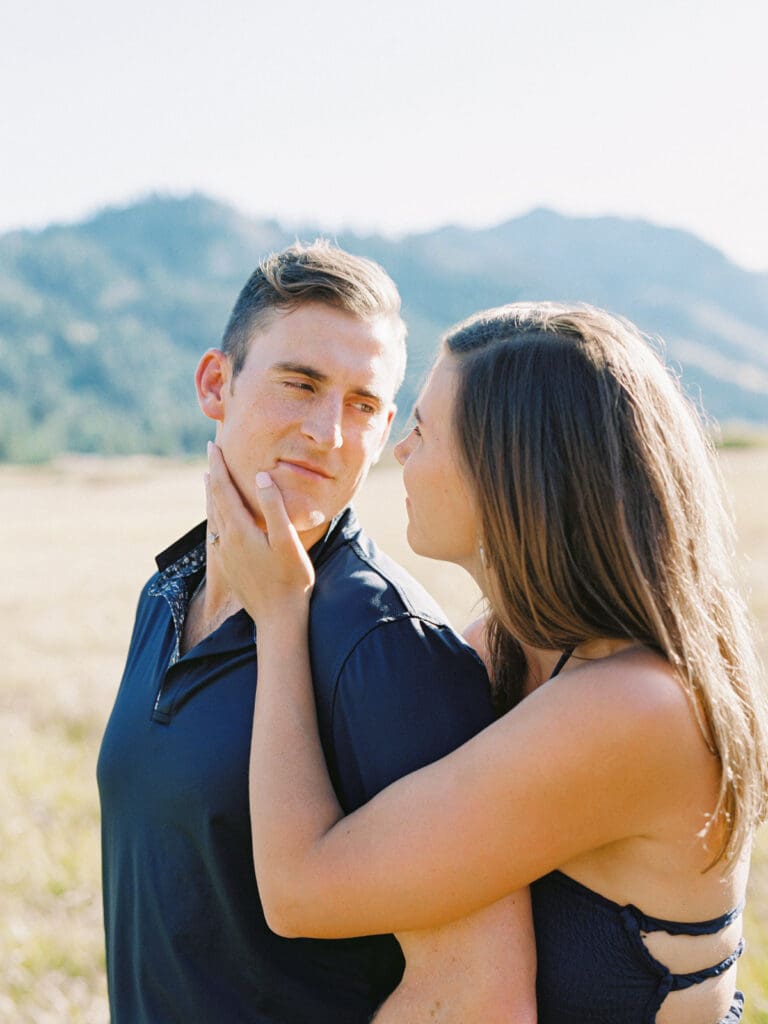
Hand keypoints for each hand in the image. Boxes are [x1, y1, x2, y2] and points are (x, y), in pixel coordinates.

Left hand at [206, 443, 314, 624]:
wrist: (278, 618)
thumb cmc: (290, 578)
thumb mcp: (287, 540)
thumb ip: (274, 506)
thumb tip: (260, 476)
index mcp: (239, 530)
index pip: (224, 489)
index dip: (218, 466)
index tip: (213, 446)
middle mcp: (226, 541)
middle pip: (215, 501)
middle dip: (214, 476)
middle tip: (211, 456)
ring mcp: (226, 556)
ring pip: (214, 518)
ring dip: (212, 496)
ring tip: (211, 481)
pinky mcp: (230, 568)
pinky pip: (217, 533)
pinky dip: (216, 516)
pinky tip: (221, 520)